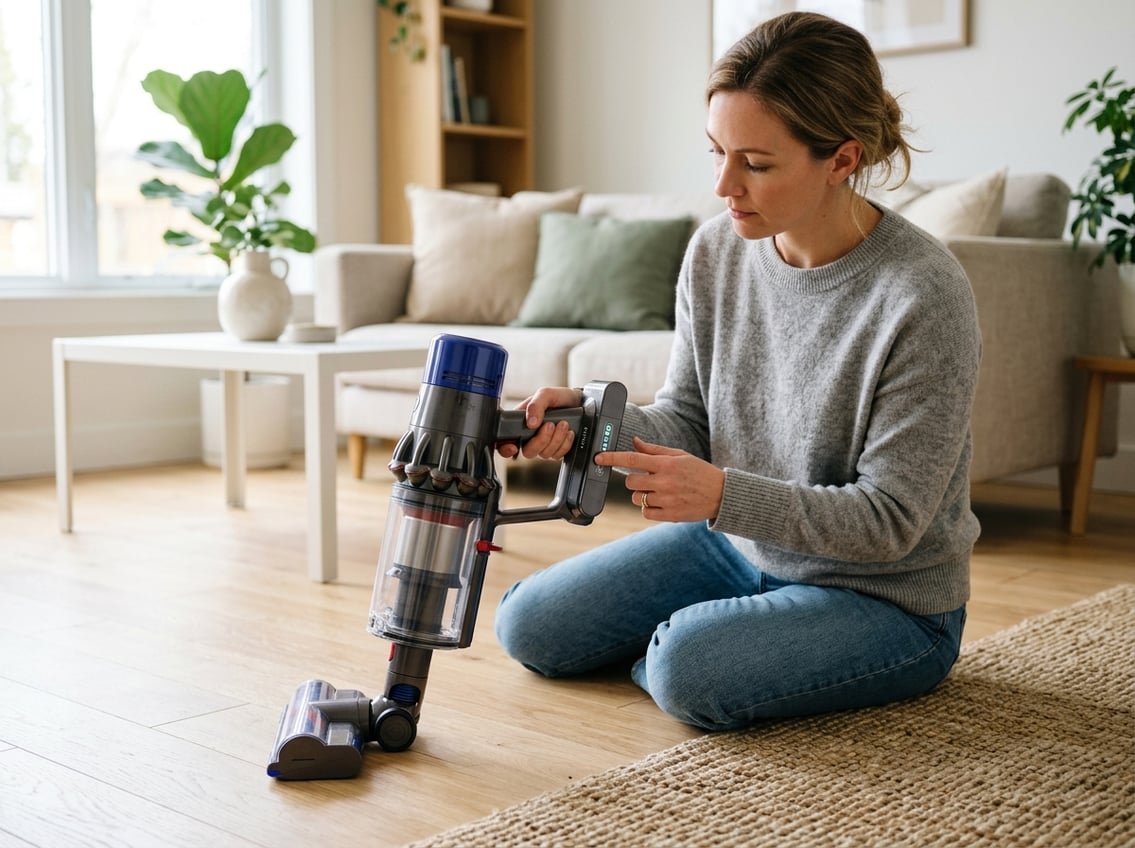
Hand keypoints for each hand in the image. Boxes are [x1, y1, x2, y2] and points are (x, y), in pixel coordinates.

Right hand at [497, 386, 581, 460]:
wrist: (578, 402)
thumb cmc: (558, 397)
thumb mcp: (545, 394)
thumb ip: (535, 405)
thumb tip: (530, 423)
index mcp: (520, 423)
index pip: (504, 441)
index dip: (505, 448)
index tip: (513, 447)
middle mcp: (529, 436)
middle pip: (527, 452)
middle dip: (541, 440)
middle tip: (551, 424)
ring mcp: (543, 445)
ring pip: (544, 454)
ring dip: (556, 439)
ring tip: (563, 423)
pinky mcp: (556, 450)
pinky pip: (557, 455)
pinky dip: (565, 443)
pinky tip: (569, 432)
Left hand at [594, 436, 724, 521]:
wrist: (721, 495)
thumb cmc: (699, 472)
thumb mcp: (679, 455)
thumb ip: (654, 450)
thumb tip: (634, 442)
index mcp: (666, 464)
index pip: (633, 459)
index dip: (612, 458)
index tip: (599, 458)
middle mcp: (664, 482)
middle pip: (630, 482)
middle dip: (634, 481)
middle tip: (646, 480)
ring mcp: (667, 500)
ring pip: (637, 498)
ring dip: (642, 495)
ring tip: (660, 492)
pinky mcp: (670, 515)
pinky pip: (645, 513)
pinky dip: (648, 508)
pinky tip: (662, 503)